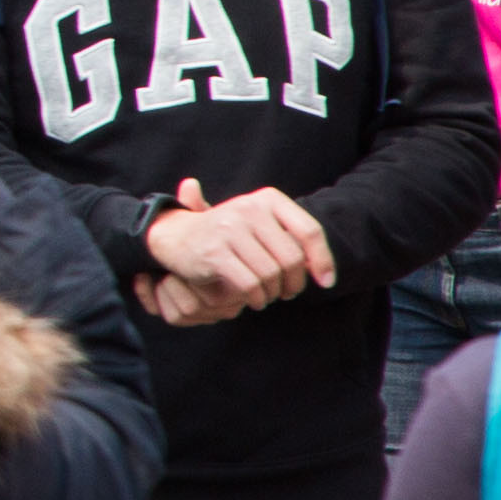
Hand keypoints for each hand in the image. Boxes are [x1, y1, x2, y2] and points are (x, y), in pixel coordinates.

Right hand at [138, 178, 332, 325]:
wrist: (174, 235)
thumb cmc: (227, 236)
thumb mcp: (260, 226)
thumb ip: (291, 240)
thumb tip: (325, 272)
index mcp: (266, 199)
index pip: (309, 231)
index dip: (323, 260)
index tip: (325, 282)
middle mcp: (249, 209)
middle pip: (292, 258)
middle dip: (295, 283)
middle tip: (287, 293)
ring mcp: (229, 229)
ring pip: (271, 274)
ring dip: (273, 293)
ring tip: (267, 296)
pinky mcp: (214, 252)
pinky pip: (250, 284)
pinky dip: (256, 298)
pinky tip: (253, 300)